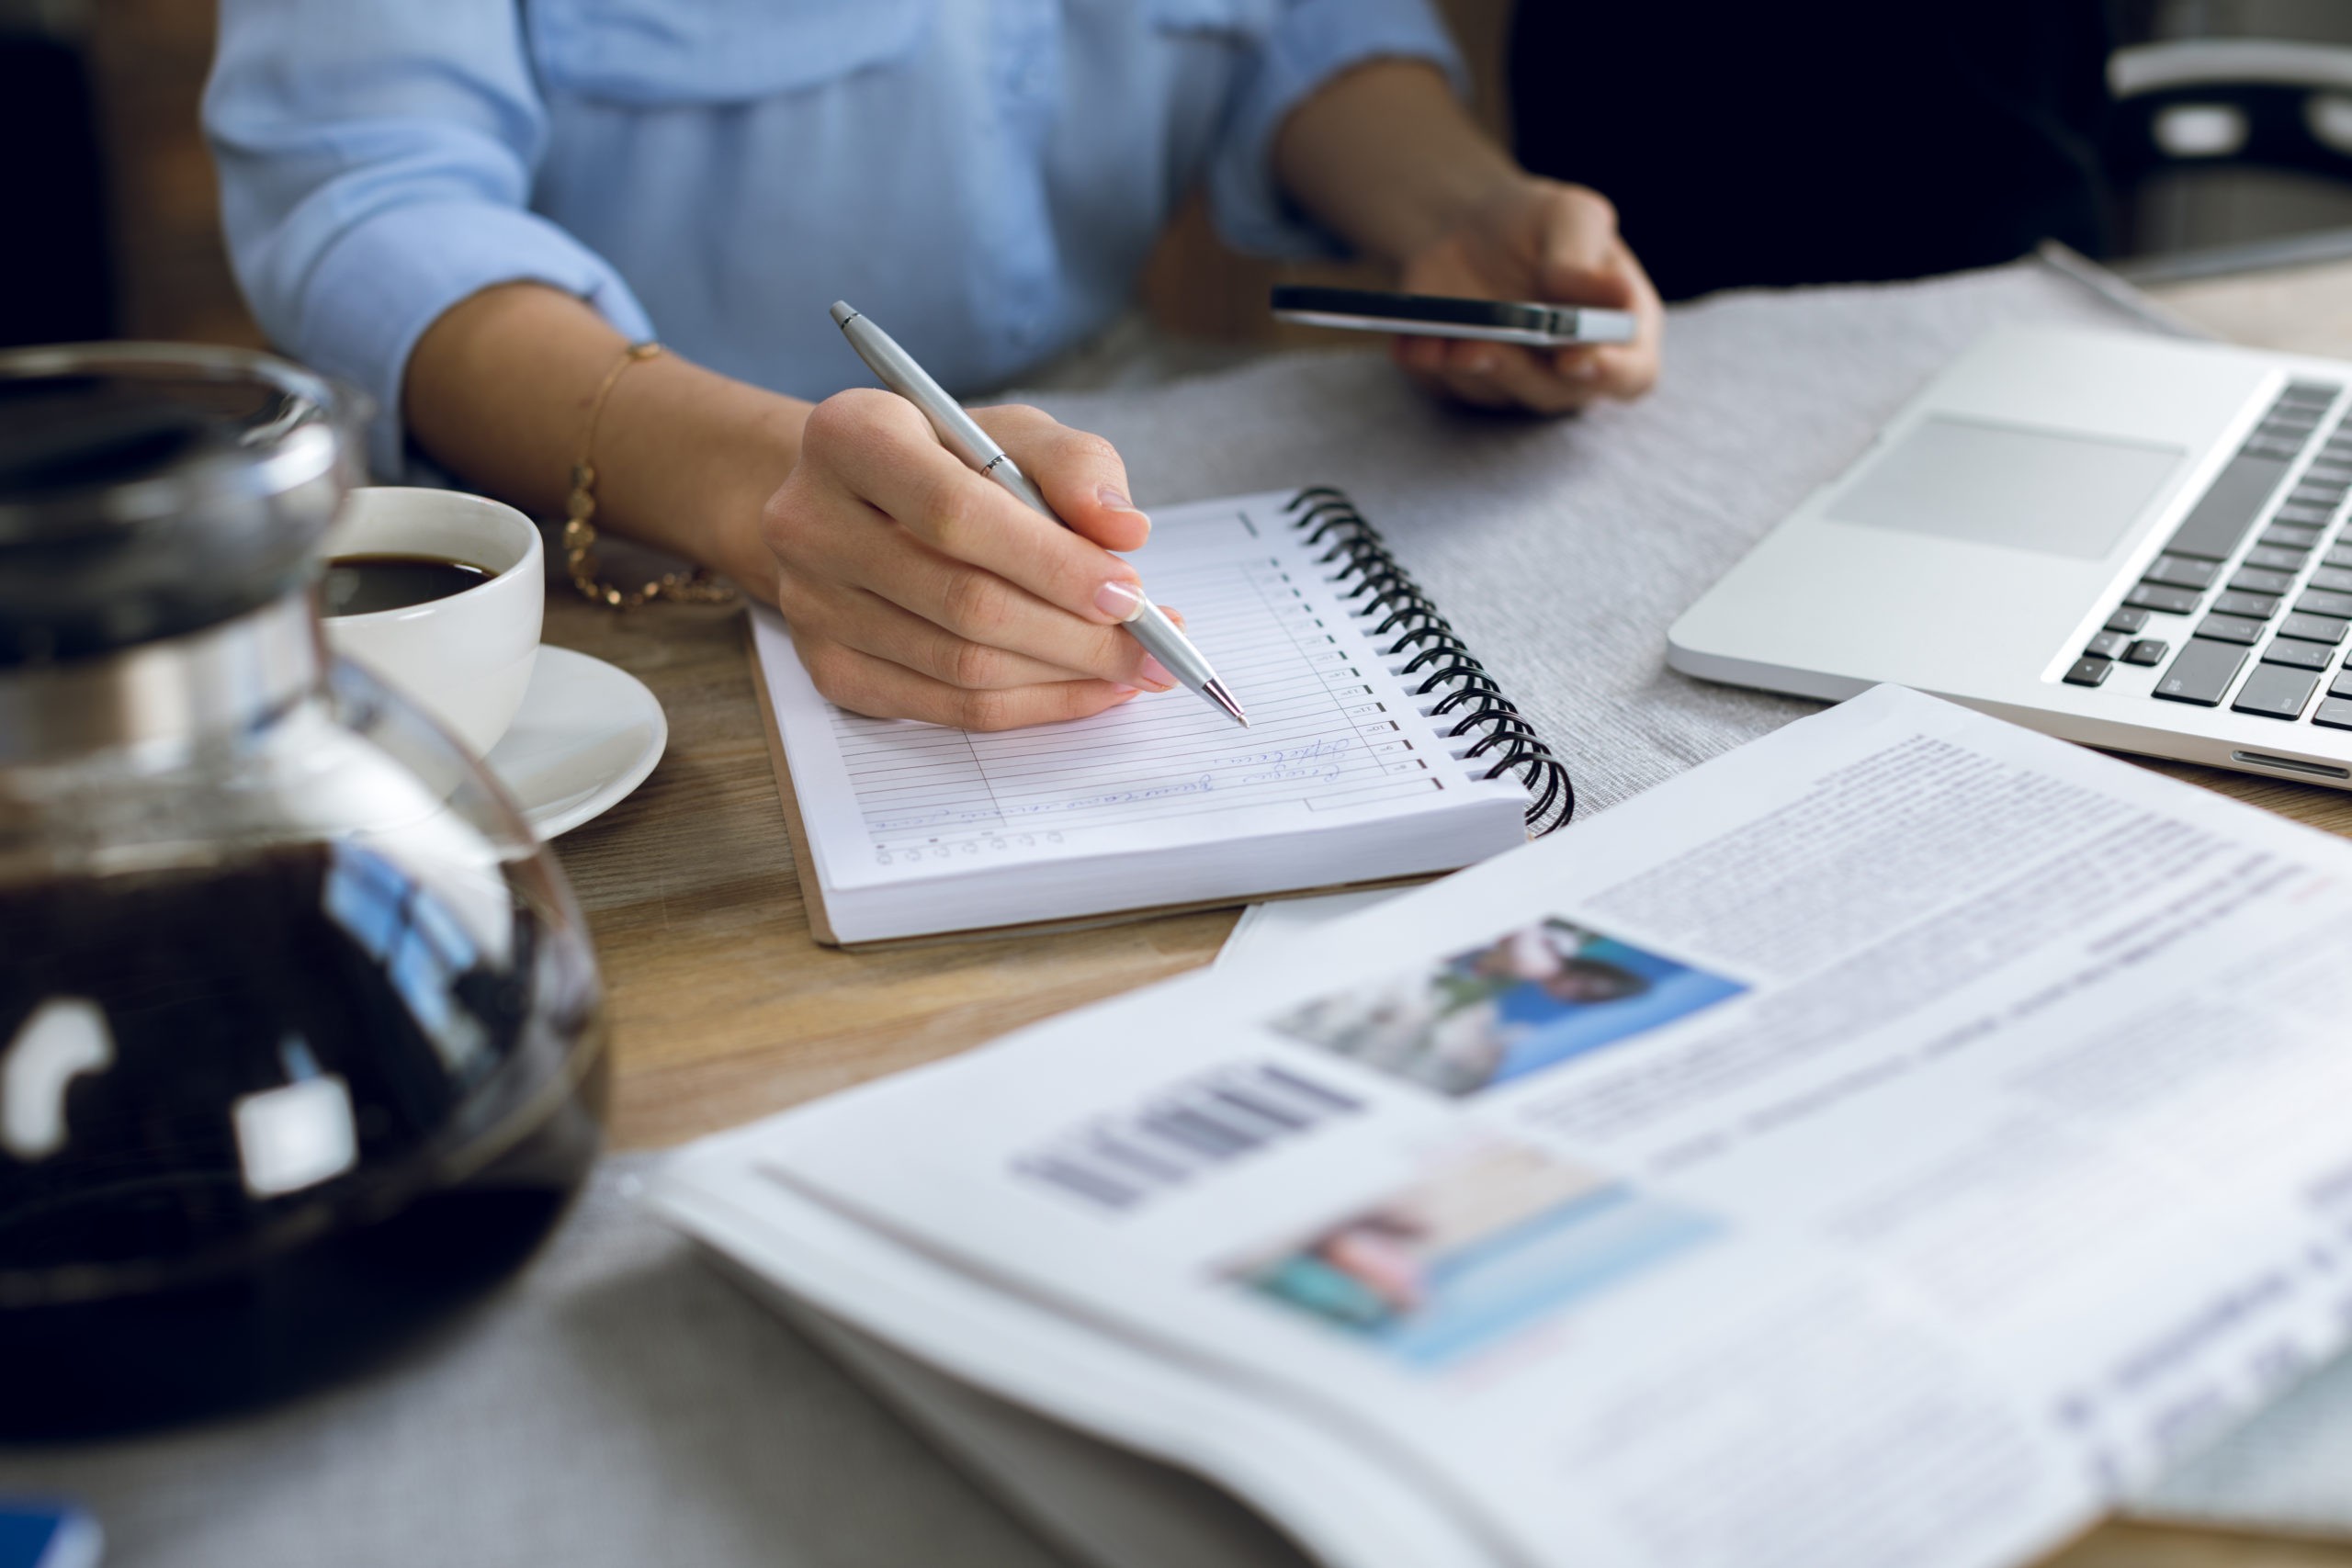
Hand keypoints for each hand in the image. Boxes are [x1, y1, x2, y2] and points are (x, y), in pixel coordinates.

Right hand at [754, 391, 1174, 728]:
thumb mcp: (1011, 432)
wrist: (852, 500)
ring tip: (1133, 667)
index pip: (957, 515)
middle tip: (1154, 647)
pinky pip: (945, 709)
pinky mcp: (827, 668)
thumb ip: (1076, 466)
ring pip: (960, 668)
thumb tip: (1125, 531)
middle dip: (1076, 635)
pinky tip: (1085, 689)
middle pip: (963, 603)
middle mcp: (809, 522)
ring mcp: (811, 605)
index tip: (1131, 592)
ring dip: (1064, 677)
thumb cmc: (945, 459)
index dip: (1052, 563)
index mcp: (851, 437)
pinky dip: (1031, 707)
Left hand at [1393, 177, 1662, 414]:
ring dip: (1466, 371)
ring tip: (1442, 339)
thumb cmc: (1537, 223)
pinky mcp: (1466, 383)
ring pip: (1496, 396)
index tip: (1573, 357)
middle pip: (1556, 394)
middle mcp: (1571, 370)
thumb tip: (1611, 292)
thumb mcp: (1570, 216)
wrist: (1470, 227)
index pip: (1633, 374)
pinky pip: (1446, 388)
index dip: (1609, 374)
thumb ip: (1586, 254)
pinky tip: (1412, 342)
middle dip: (1518, 372)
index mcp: (1619, 331)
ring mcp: (1516, 382)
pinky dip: (1428, 367)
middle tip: (1484, 346)